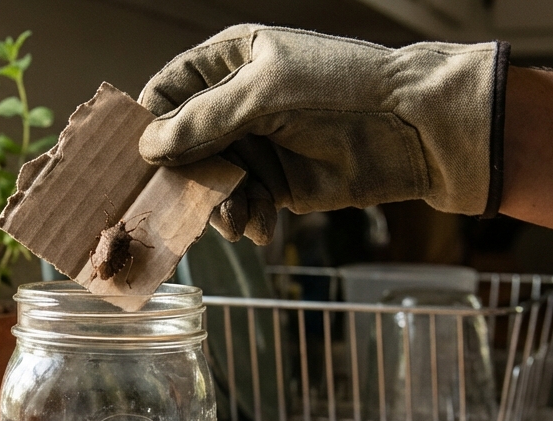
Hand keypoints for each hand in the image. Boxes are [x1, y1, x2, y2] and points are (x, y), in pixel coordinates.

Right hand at [139, 25, 509, 244]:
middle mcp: (238, 104)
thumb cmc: (342, 88)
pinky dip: (247, 219)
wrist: (414, 128)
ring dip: (218, 204)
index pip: (170, 89)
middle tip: (179, 202)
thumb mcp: (265, 94)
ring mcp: (258, 146)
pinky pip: (244, 205)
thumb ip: (204, 120)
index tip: (138, 156)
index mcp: (232, 61)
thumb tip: (148, 148)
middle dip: (183, 175)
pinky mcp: (278, 185)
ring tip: (236, 219)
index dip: (151, 121)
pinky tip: (262, 227)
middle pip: (184, 144)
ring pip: (211, 181)